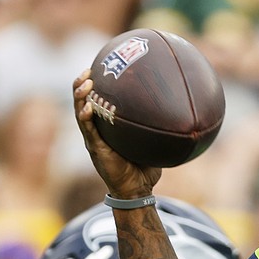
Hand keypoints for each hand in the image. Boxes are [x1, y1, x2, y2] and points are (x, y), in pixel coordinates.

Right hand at [72, 69, 161, 197]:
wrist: (137, 191)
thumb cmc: (145, 168)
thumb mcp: (151, 141)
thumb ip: (157, 125)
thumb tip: (178, 108)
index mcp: (106, 128)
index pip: (96, 101)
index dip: (93, 85)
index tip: (98, 67)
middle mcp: (97, 131)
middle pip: (83, 102)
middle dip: (81, 85)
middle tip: (88, 70)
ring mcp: (93, 139)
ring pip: (80, 113)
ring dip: (80, 96)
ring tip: (85, 82)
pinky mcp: (96, 149)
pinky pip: (88, 131)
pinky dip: (86, 118)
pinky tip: (89, 107)